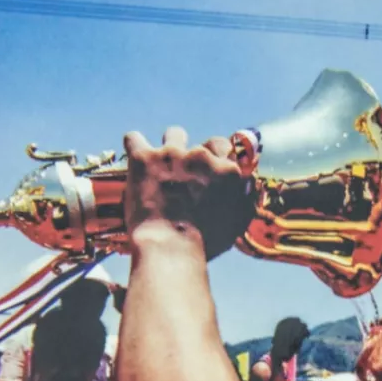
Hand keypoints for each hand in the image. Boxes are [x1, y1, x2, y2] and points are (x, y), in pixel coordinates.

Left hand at [123, 127, 253, 259]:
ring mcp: (172, 154)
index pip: (228, 155)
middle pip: (206, 143)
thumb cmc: (205, 243)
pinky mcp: (144, 158)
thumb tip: (247, 186)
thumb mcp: (236, 224)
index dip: (220, 164)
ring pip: (174, 133)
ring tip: (163, 164)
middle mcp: (202, 156)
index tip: (212, 176)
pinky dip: (135, 147)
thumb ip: (244, 200)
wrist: (170, 247)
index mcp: (227, 172)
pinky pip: (134, 139)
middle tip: (192, 173)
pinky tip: (136, 159)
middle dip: (200, 156)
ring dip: (171, 147)